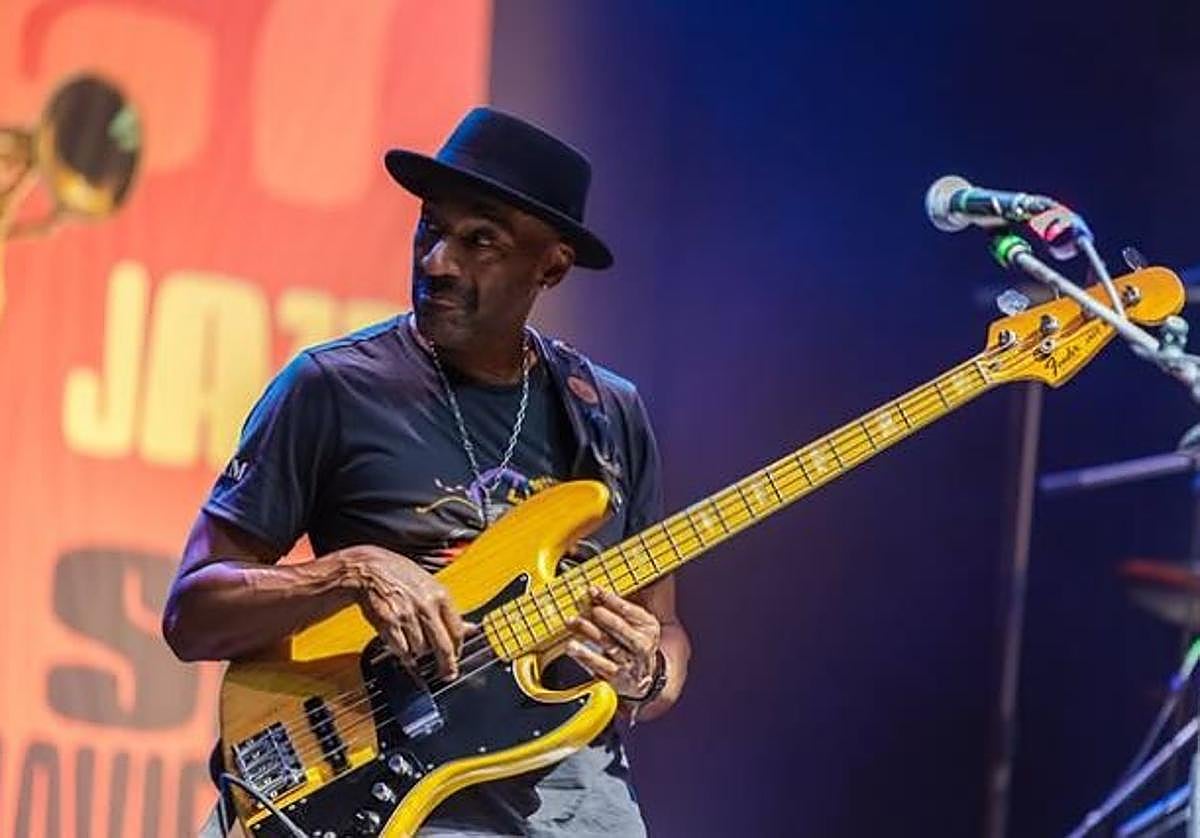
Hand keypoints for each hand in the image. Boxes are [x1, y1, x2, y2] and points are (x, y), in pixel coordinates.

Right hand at [337, 545, 467, 679]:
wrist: (370, 570)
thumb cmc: (401, 577)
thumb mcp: (431, 588)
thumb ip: (448, 611)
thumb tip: (471, 628)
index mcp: (441, 596)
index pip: (457, 631)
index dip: (458, 650)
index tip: (457, 658)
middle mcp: (426, 606)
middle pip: (443, 646)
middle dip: (446, 665)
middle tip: (447, 675)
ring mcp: (407, 616)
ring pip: (421, 650)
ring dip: (418, 652)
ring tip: (412, 640)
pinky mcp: (389, 624)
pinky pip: (402, 650)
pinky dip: (403, 654)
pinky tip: (403, 646)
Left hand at [566, 586, 660, 697]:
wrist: (643, 677)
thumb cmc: (634, 643)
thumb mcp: (635, 625)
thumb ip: (616, 610)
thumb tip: (592, 593)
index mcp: (648, 627)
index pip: (629, 610)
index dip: (611, 599)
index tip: (594, 591)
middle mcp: (642, 645)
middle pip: (622, 629)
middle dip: (605, 618)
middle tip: (591, 609)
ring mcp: (630, 662)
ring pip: (609, 647)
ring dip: (590, 633)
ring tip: (574, 623)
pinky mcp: (617, 678)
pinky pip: (600, 666)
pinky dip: (585, 656)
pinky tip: (573, 648)